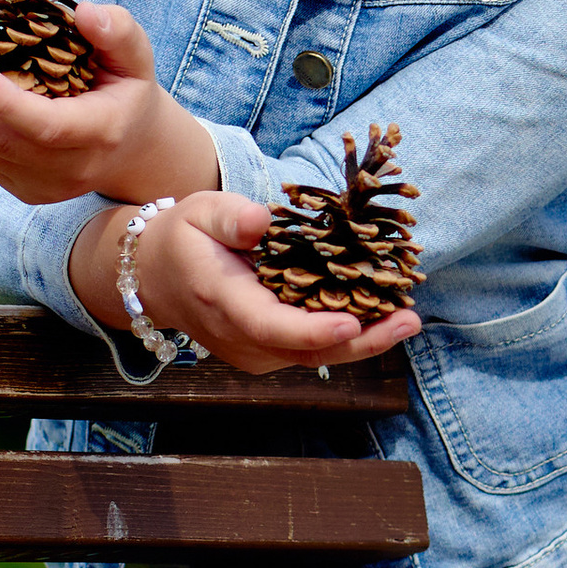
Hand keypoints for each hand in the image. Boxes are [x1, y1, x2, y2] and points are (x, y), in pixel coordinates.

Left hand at [0, 1, 216, 209]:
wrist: (130, 150)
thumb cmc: (128, 91)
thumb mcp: (137, 58)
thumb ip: (119, 32)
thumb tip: (84, 12)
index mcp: (99, 132)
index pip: (48, 127)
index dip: (10, 105)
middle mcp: (68, 168)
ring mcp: (42, 184)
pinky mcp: (22, 187)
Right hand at [78, 191, 420, 375]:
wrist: (156, 278)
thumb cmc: (185, 237)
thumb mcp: (199, 211)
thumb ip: (229, 217)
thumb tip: (261, 221)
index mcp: (222, 300)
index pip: (270, 325)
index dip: (313, 329)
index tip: (352, 322)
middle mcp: (239, 337)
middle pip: (304, 351)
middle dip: (361, 341)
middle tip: (409, 320)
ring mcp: (253, 351)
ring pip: (313, 356)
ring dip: (364, 341)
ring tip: (408, 317)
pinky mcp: (266, 353)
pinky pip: (310, 351)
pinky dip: (347, 337)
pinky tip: (383, 317)